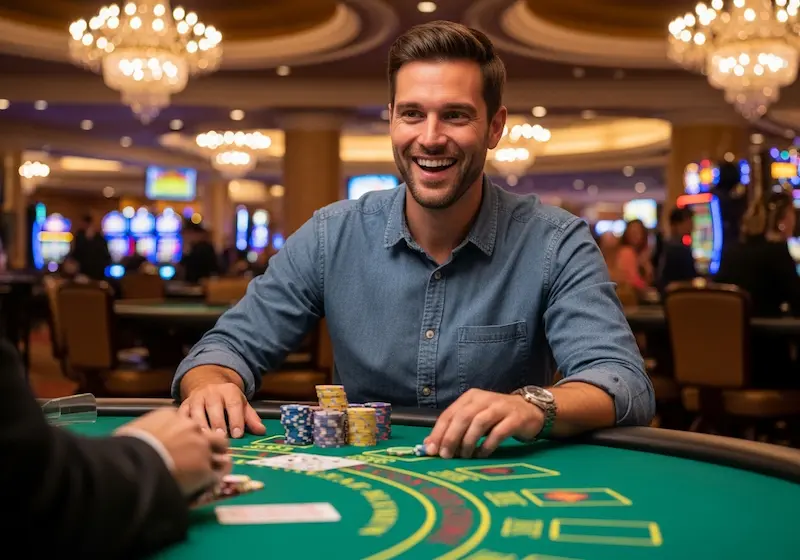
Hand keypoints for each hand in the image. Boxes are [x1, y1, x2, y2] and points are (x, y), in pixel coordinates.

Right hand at [115, 407, 231, 496]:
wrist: (133, 464)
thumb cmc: (127, 448)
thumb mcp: (136, 429)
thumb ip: (148, 430)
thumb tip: (143, 439)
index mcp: (174, 416)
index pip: (190, 425)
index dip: (189, 438)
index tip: (184, 448)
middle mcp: (193, 428)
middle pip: (213, 435)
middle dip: (212, 446)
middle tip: (206, 458)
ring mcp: (202, 448)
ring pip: (221, 453)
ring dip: (217, 462)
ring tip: (211, 473)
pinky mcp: (205, 469)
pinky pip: (216, 475)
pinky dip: (211, 481)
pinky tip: (206, 487)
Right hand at [179, 374, 265, 438]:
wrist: (207, 384)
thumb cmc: (227, 400)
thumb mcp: (241, 405)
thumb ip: (251, 418)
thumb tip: (261, 431)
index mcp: (229, 391)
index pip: (233, 403)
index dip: (236, 419)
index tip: (238, 434)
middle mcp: (211, 392)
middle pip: (214, 406)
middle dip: (217, 422)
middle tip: (221, 437)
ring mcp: (196, 397)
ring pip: (196, 410)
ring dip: (201, 424)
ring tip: (205, 438)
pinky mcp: (184, 404)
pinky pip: (182, 413)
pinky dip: (184, 423)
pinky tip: (187, 435)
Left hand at [424, 389, 543, 458]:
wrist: (530, 410)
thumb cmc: (497, 417)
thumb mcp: (474, 418)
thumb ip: (454, 428)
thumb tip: (430, 445)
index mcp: (470, 397)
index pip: (449, 414)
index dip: (438, 432)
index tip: (431, 450)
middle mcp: (484, 399)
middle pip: (462, 417)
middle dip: (451, 437)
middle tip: (446, 455)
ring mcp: (500, 407)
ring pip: (479, 423)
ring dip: (468, 442)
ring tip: (464, 456)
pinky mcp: (515, 418)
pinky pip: (498, 432)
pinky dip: (487, 445)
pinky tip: (481, 454)